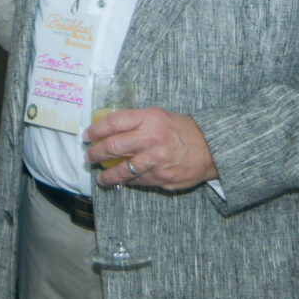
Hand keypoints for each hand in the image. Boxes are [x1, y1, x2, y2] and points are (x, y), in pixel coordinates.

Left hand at [85, 107, 217, 192]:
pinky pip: (137, 181)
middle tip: (89, 157)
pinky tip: (123, 181)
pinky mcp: (161, 178)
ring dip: (107, 176)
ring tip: (100, 178)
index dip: (96, 130)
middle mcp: (151, 139)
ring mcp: (156, 161)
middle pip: (112, 147)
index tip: (87, 136)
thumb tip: (108, 130)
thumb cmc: (182, 131)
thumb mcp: (159, 116)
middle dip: (95, 154)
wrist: (212, 149)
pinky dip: (127, 181)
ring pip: (121, 171)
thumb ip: (136, 122)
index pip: (113, 122)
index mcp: (150, 119)